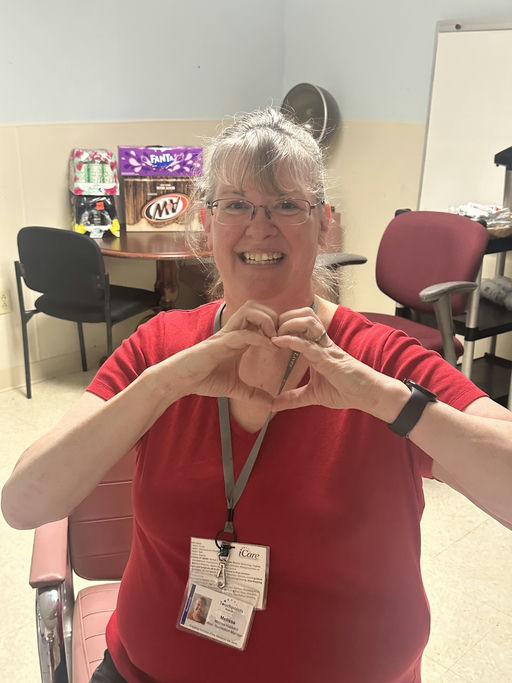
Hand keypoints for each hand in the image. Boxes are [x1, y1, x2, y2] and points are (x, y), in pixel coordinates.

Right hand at [161, 301, 279, 406]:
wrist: (181, 380)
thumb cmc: (204, 379)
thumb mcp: (234, 388)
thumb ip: (253, 394)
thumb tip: (271, 404)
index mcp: (238, 337)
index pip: (260, 317)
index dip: (276, 324)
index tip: (287, 341)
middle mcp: (233, 331)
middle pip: (257, 306)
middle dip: (274, 317)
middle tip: (282, 337)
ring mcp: (227, 334)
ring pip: (250, 310)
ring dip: (267, 321)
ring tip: (275, 339)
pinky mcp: (220, 343)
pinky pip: (244, 333)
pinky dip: (260, 338)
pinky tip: (270, 348)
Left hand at [270, 310, 391, 414]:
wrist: (367, 395)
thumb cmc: (345, 390)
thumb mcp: (313, 395)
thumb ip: (293, 398)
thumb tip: (273, 405)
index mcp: (317, 348)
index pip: (300, 325)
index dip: (283, 324)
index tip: (267, 333)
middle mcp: (321, 343)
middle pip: (304, 315)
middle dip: (284, 317)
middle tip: (270, 330)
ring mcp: (325, 348)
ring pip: (308, 321)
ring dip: (288, 324)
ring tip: (275, 334)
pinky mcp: (328, 358)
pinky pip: (308, 344)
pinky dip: (292, 340)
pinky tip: (278, 341)